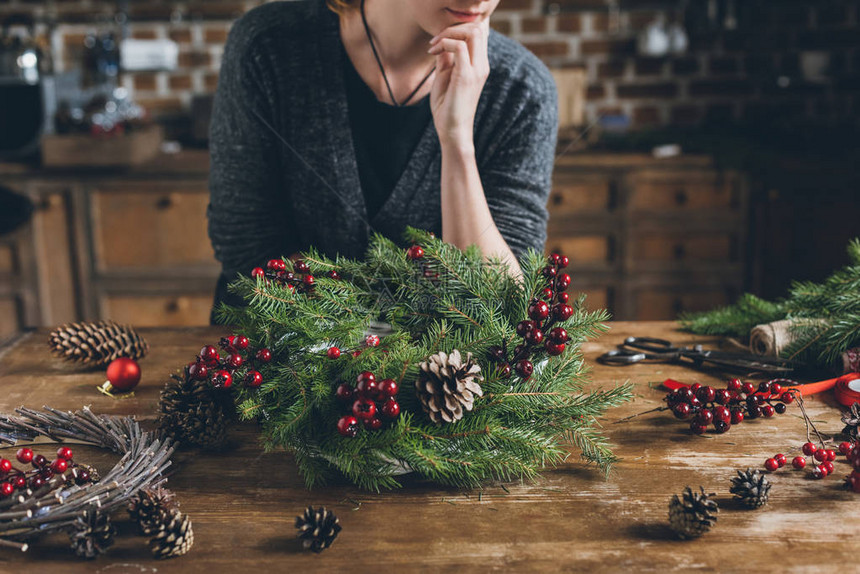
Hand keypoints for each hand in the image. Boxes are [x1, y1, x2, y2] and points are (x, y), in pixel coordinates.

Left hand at [427, 20, 490, 149]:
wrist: (452, 131)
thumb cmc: (447, 108)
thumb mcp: (445, 77)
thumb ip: (446, 59)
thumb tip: (442, 42)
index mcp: (479, 65)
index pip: (479, 33)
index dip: (459, 28)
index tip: (438, 41)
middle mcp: (482, 65)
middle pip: (478, 27)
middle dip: (453, 27)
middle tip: (435, 41)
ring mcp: (477, 70)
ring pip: (472, 32)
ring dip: (449, 33)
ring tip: (433, 46)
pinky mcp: (467, 77)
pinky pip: (460, 47)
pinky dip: (444, 44)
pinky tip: (433, 52)